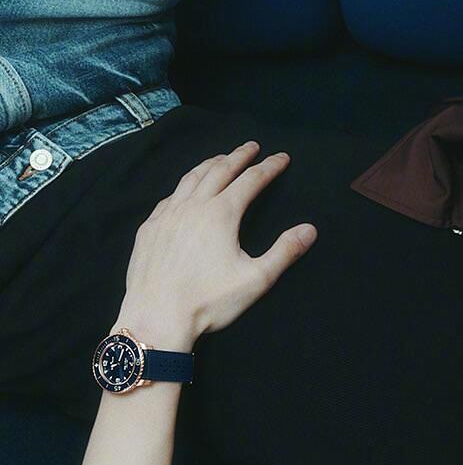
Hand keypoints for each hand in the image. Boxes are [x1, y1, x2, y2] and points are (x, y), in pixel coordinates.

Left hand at [118, 140, 317, 342]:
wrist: (156, 318)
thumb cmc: (209, 301)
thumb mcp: (256, 279)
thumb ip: (284, 251)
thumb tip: (310, 229)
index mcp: (222, 214)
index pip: (251, 181)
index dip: (269, 167)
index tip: (282, 157)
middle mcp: (193, 206)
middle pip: (220, 171)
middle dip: (239, 156)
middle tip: (252, 146)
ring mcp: (167, 215)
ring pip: (191, 179)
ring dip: (210, 164)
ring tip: (221, 158)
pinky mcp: (149, 228)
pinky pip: (170, 197)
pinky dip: (185, 186)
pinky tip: (187, 190)